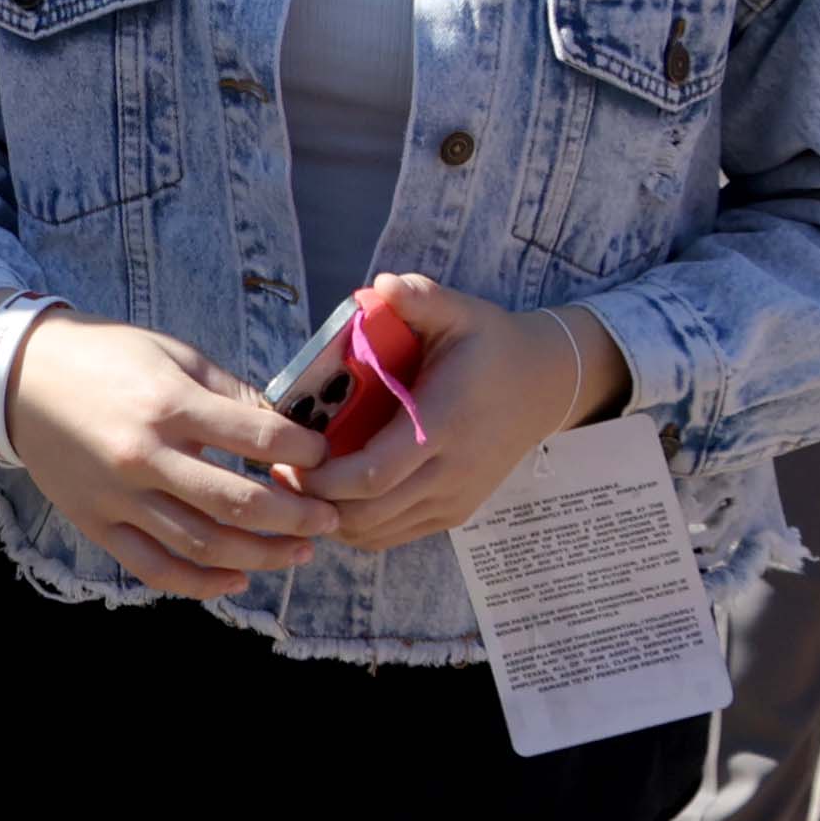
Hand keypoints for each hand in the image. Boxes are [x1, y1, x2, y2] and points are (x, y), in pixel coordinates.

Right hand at [0, 312, 334, 597]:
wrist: (18, 375)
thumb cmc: (103, 356)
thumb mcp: (171, 353)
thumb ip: (228, 393)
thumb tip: (284, 430)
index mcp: (168, 405)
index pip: (258, 438)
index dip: (304, 451)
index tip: (322, 457)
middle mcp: (145, 456)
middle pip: (240, 504)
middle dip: (298, 516)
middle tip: (329, 519)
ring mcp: (118, 496)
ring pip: (203, 544)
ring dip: (263, 555)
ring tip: (299, 552)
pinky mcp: (96, 522)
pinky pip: (153, 567)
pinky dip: (200, 583)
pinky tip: (237, 578)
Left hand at [300, 276, 624, 549]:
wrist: (543, 387)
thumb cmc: (490, 346)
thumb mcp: (461, 312)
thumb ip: (422, 298)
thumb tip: (382, 285)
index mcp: (442, 425)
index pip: (372, 473)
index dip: (321, 477)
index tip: (283, 457)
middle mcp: (449, 472)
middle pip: (367, 512)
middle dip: (313, 500)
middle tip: (276, 472)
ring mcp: (453, 499)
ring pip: (377, 531)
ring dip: (330, 516)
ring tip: (296, 483)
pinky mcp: (454, 512)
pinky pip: (394, 535)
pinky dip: (355, 526)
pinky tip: (331, 498)